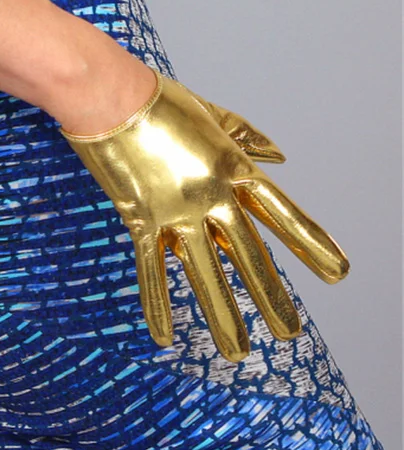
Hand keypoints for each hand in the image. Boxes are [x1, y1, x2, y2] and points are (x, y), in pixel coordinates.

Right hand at [58, 66, 349, 361]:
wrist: (112, 97)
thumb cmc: (161, 100)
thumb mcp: (214, 114)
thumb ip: (247, 136)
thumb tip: (278, 154)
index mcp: (234, 168)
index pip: (281, 214)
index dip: (310, 244)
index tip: (337, 272)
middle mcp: (213, 196)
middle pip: (248, 255)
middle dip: (271, 297)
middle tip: (289, 331)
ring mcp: (176, 211)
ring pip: (204, 273)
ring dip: (223, 316)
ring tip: (239, 352)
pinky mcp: (140, 218)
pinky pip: (150, 269)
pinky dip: (156, 304)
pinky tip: (164, 336)